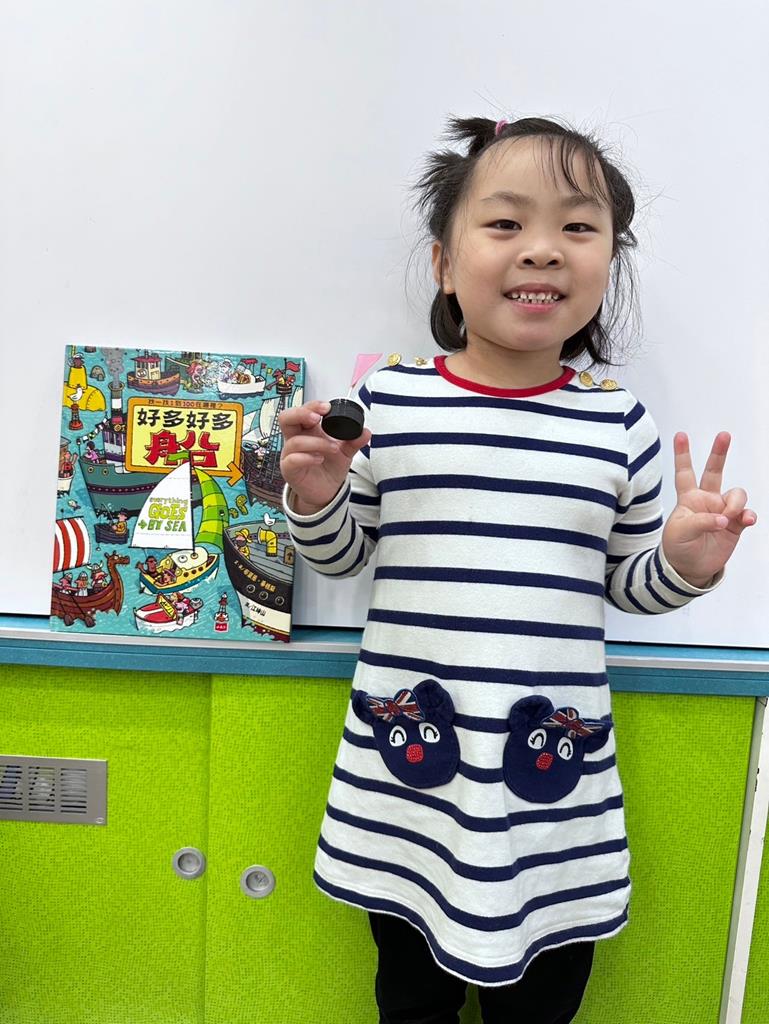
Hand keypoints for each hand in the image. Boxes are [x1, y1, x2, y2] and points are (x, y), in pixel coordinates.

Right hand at [279, 400, 370, 514]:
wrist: (327, 491)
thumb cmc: (330, 467)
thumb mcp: (345, 452)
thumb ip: (354, 441)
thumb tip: (366, 432)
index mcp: (307, 430)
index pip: (302, 411)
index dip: (312, 406)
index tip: (327, 407)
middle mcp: (295, 439)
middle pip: (286, 418)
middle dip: (301, 414)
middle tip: (318, 418)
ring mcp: (290, 454)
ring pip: (295, 441)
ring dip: (317, 443)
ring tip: (334, 448)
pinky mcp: (289, 470)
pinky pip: (292, 460)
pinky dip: (307, 457)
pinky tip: (319, 459)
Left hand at [661, 431, 756, 586]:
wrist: (689, 569)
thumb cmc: (678, 547)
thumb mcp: (680, 533)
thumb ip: (701, 521)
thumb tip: (724, 519)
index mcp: (688, 499)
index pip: (685, 473)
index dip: (683, 454)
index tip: (680, 435)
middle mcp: (707, 500)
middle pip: (714, 471)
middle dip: (719, 453)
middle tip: (724, 435)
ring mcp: (722, 511)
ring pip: (736, 494)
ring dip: (736, 503)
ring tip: (729, 517)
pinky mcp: (735, 524)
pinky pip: (747, 514)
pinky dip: (749, 515)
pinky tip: (746, 520)